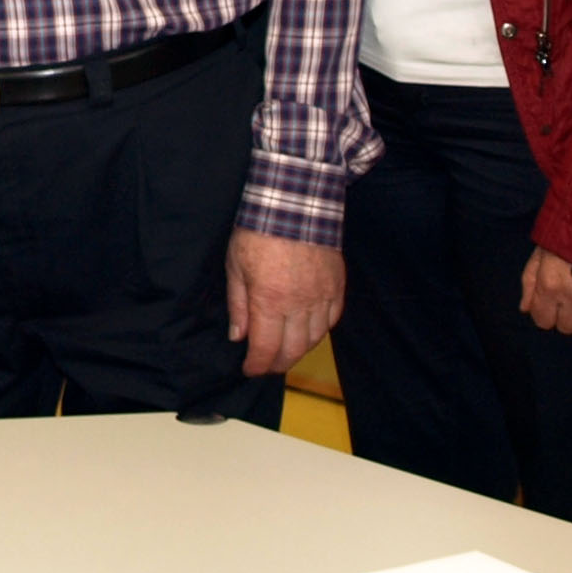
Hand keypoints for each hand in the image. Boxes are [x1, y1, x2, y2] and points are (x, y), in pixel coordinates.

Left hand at [225, 231, 344, 377]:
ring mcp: (321, 295)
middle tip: (266, 365)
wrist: (294, 202)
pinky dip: (320, 331)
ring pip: (314, 338)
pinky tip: (308, 330)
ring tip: (285, 350)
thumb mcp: (235, 266)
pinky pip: (332, 319)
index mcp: (270, 300)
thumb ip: (238, 305)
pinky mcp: (336, 285)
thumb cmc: (258, 232)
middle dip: (278, 364)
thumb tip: (237, 336)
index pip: (265, 348)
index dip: (257, 365)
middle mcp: (299, 304)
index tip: (249, 369)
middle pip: (293, 350)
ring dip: (299, 350)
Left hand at [519, 247, 571, 336]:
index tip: (550, 307)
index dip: (545, 315)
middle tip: (568, 301)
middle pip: (566, 327)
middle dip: (566, 316)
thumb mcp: (538, 256)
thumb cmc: (564, 236)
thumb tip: (525, 308)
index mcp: (549, 285)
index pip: (543, 321)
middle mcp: (571, 294)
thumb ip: (529, 284)